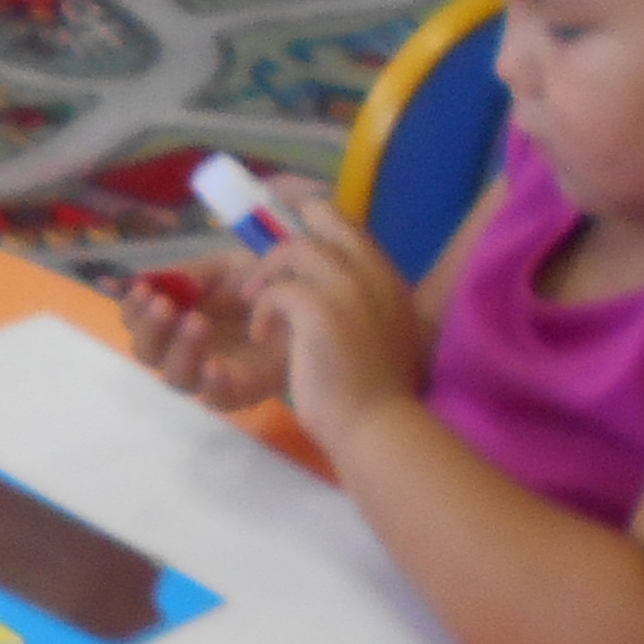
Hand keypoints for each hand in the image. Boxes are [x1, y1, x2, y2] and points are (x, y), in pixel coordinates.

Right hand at [120, 254, 285, 415]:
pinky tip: (216, 366)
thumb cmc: (261, 286)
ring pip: (175, 377)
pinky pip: (215, 398)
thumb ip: (187, 274)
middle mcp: (183, 349)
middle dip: (150, 329)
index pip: (136, 321)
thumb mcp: (222, 267)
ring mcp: (208, 374)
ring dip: (179, 349)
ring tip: (197, 322)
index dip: (132, 308)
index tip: (143, 289)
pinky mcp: (238, 392)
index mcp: (174, 319)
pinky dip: (211, 384)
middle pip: (147, 353)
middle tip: (165, 305)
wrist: (310, 303)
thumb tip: (142, 279)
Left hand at [243, 207, 430, 447]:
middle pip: (325, 218)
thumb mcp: (382, 335)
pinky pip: (276, 290)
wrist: (377, 425)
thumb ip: (366, 305)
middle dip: (288, 236)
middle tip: (263, 271)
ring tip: (253, 304)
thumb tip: (337, 293)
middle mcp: (373, 272)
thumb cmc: (378, 392)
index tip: (290, 249)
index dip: (318, 227)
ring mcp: (347, 286)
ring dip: (267, 274)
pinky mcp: (318, 309)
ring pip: (295, 248)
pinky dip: (261, 310)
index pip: (351, 228)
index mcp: (389, 279)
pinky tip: (259, 335)